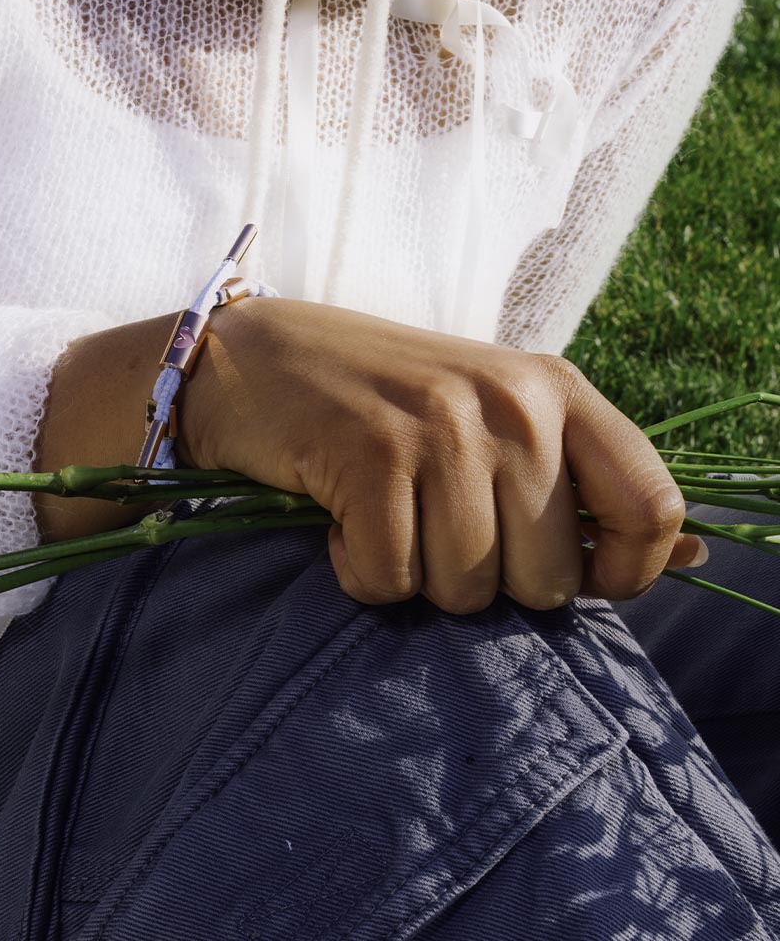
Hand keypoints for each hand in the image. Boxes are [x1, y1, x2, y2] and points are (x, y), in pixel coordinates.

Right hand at [178, 298, 703, 611]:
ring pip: (464, 590)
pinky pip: (389, 580)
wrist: (257, 359)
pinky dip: (358, 570)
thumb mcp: (494, 416)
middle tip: (433, 524)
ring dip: (414, 575)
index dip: (624, 574)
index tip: (568, 578)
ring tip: (385, 513)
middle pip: (547, 581)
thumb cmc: (382, 400)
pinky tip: (341, 520)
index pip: (651, 507)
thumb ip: (582, 483)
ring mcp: (440, 427)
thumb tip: (692, 557)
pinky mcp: (370, 456)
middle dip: (485, 581)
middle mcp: (511, 404)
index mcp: (556, 390)